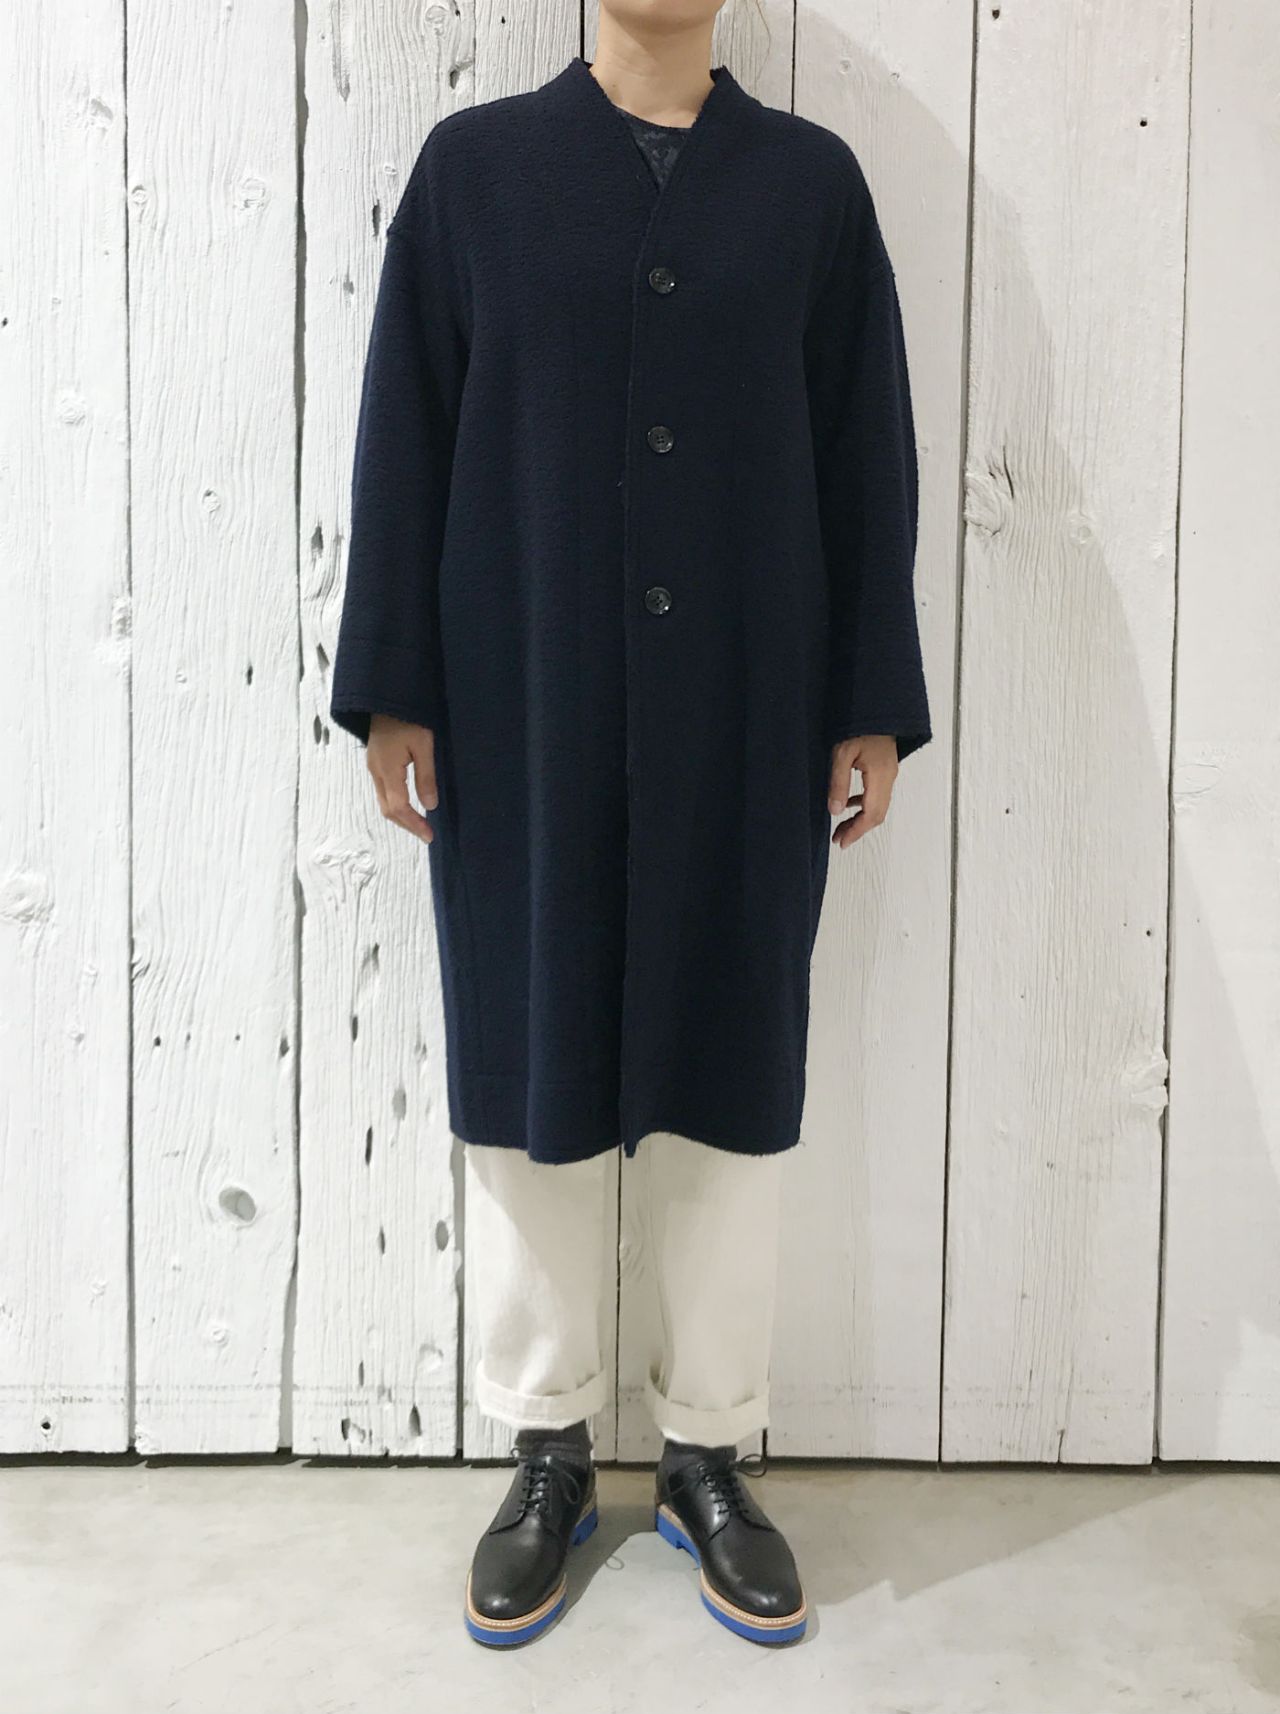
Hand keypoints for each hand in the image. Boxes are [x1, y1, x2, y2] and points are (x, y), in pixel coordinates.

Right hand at [367, 715, 436, 842]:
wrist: (386, 696)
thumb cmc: (408, 717)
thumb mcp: (424, 745)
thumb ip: (426, 776)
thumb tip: (430, 806)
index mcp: (387, 769)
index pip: (399, 807)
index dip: (414, 824)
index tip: (429, 835)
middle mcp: (376, 771)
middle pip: (387, 809)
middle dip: (406, 824)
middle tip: (426, 833)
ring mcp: (373, 767)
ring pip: (384, 801)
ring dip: (400, 815)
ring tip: (419, 823)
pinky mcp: (376, 761)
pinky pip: (384, 790)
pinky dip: (396, 803)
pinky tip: (409, 804)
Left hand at [827, 734, 896, 848]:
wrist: (875, 706)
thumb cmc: (858, 725)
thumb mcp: (842, 754)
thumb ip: (838, 783)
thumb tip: (836, 811)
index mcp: (880, 776)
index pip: (871, 814)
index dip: (857, 831)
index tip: (841, 842)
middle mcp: (889, 777)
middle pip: (878, 814)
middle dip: (858, 829)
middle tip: (839, 839)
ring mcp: (890, 773)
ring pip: (879, 806)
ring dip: (861, 819)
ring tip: (841, 827)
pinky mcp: (885, 769)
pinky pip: (878, 794)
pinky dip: (864, 805)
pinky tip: (850, 804)